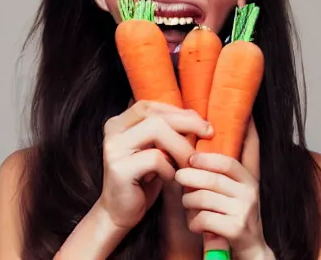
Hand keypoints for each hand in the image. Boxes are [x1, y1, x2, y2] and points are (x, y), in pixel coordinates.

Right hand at [97, 100, 212, 231]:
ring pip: (156, 130)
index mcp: (119, 121)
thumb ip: (167, 132)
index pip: (151, 106)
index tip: (201, 123)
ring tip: (192, 160)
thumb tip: (197, 118)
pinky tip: (172, 178)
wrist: (120, 214)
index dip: (178, 111)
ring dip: (181, 145)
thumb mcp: (156, 150)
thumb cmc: (143, 180)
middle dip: (186, 123)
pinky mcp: (119, 168)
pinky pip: (155, 158)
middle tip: (208, 133)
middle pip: (155, 115)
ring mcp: (114, 148)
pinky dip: (170, 168)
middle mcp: (112, 129)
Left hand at [175, 120, 272, 258]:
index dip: (207, 159)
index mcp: (249, 181)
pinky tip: (195, 224)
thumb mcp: (236, 192)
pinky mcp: (236, 230)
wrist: (252, 250)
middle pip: (212, 179)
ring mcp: (244, 212)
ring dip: (189, 201)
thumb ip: (222, 174)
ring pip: (204, 199)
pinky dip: (194, 222)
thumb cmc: (235, 216)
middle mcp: (249, 194)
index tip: (191, 158)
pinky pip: (205, 219)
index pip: (227, 162)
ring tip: (187, 203)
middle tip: (178, 176)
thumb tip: (197, 152)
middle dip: (190, 177)